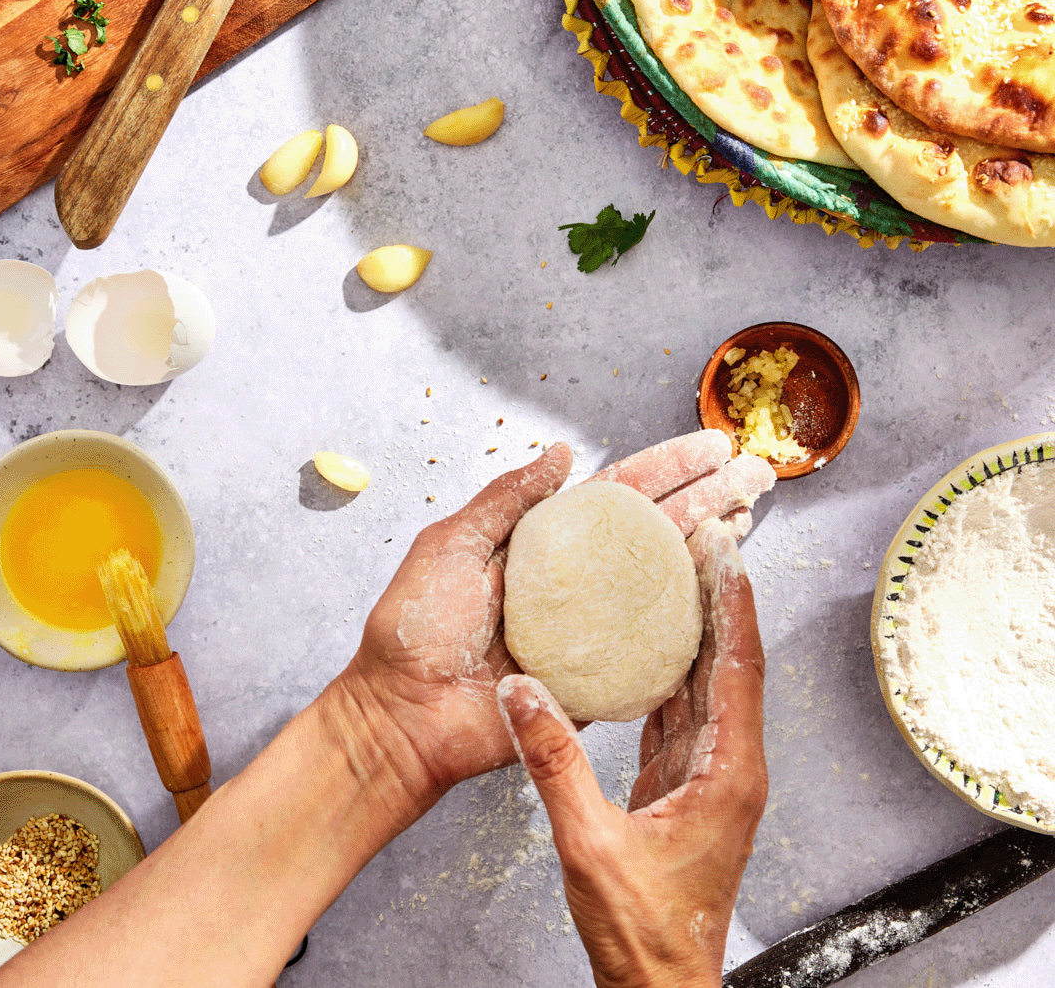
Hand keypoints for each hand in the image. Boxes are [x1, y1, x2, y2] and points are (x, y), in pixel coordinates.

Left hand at [335, 432, 772, 822]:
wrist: (403, 716)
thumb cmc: (414, 629)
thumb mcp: (452, 544)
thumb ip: (508, 499)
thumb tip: (562, 453)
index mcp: (544, 542)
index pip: (618, 494)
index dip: (667, 468)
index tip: (712, 446)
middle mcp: (576, 578)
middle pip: (656, 530)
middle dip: (708, 499)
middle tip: (758, 473)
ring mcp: (593, 627)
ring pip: (665, 580)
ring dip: (711, 548)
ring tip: (753, 514)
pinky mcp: (600, 678)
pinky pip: (654, 645)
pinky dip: (692, 618)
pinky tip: (724, 589)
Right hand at [496, 525, 767, 987]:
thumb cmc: (644, 933)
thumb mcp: (589, 845)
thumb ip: (555, 765)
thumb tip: (522, 693)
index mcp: (728, 773)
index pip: (738, 667)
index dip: (733, 602)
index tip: (726, 548)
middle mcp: (731, 766)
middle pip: (730, 662)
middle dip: (720, 597)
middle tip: (703, 536)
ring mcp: (712, 775)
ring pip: (710, 682)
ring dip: (700, 626)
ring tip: (680, 571)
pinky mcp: (687, 785)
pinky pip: (685, 710)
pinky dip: (674, 669)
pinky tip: (652, 642)